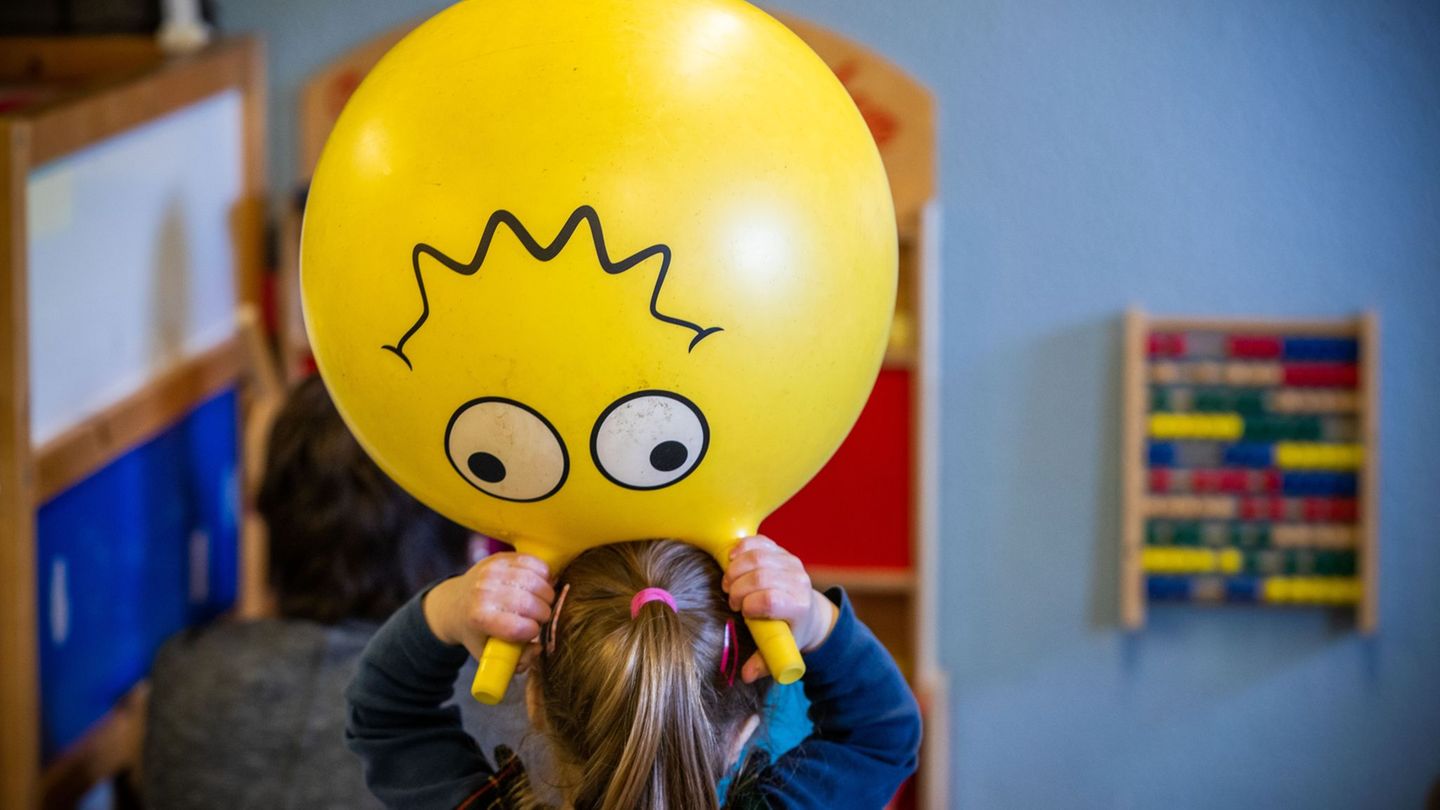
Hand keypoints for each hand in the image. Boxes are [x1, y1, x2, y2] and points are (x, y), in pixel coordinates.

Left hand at [422, 553, 553, 664]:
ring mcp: (492, 571)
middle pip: (530, 604)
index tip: (532, 632)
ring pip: (535, 581)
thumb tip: (537, 648)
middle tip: (541, 616)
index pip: (519, 628)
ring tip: (542, 601)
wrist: (454, 603)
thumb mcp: (488, 654)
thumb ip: (517, 660)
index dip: (533, 632)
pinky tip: (539, 584)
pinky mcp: (500, 557)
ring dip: (546, 594)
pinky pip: (533, 562)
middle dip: (544, 613)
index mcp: (479, 619)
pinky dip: (543, 574)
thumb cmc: (476, 631)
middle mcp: (483, 592)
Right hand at [722, 535, 838, 682]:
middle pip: (760, 576)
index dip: (750, 604)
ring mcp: (791, 563)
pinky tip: (732, 561)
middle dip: (738, 588)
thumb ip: (763, 662)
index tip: (742, 612)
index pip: (771, 599)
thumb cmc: (789, 631)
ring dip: (735, 569)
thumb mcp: (780, 649)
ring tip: (730, 583)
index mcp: (799, 606)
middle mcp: (798, 581)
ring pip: (757, 556)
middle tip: (732, 600)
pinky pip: (758, 542)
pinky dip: (741, 549)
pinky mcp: (781, 551)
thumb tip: (746, 675)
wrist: (808, 611)